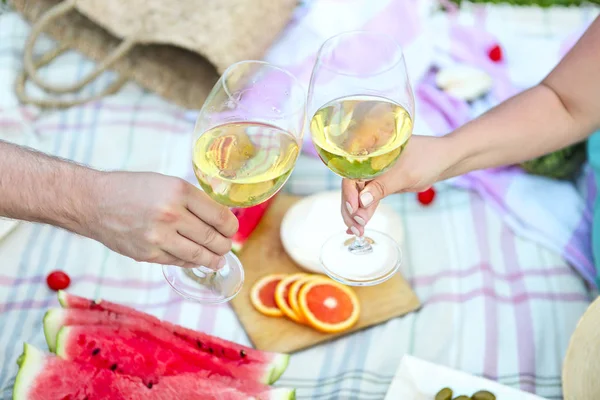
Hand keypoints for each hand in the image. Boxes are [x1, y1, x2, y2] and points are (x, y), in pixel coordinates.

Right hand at [85, 171, 237, 268]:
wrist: (94, 203)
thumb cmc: (133, 189)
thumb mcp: (167, 183)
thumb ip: (192, 200)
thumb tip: (219, 220)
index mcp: (179, 191)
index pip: (219, 216)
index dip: (231, 227)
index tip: (231, 230)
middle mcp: (171, 214)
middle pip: (212, 238)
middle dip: (224, 245)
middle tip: (226, 246)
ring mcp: (159, 237)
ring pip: (198, 255)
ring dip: (212, 259)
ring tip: (217, 260)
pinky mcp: (148, 254)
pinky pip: (178, 261)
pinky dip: (190, 261)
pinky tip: (195, 259)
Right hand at [341, 135, 454, 234]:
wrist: (441, 160)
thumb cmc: (426, 159)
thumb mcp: (405, 174)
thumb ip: (383, 187)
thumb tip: (361, 201)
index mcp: (369, 154)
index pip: (351, 175)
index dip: (349, 194)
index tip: (354, 212)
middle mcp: (366, 164)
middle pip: (351, 188)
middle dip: (351, 210)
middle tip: (357, 228)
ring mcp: (372, 175)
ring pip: (357, 197)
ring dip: (356, 215)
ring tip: (358, 232)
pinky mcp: (380, 185)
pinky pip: (367, 200)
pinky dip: (363, 213)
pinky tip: (358, 227)